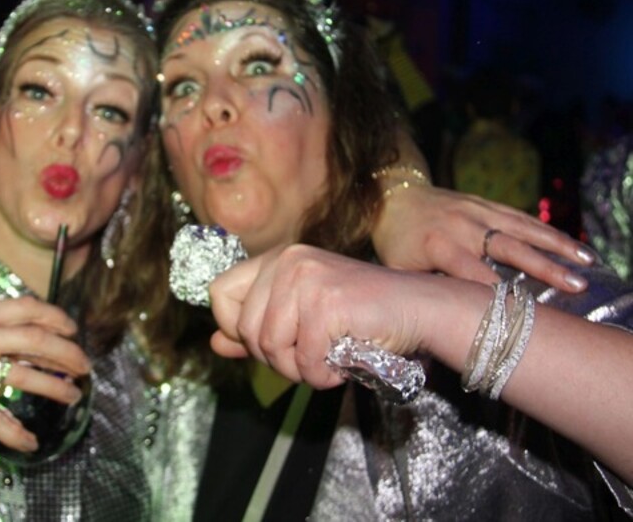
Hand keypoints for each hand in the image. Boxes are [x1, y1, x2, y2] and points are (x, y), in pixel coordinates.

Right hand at [0, 297, 90, 451]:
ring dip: (54, 388)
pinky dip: (15, 433)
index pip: (27, 308)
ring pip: (23, 376)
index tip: (72, 328)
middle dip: (67, 354)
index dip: (55, 317)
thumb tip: (17, 328)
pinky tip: (30, 442)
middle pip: (36, 340)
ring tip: (73, 396)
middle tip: (84, 367)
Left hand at [208, 245, 430, 388]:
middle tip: (308, 358)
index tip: (265, 342)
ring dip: (300, 370)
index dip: (235, 327)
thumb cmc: (362, 317)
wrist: (420, 310)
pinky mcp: (326, 304)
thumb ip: (256, 329)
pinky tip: (343, 363)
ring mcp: (306, 279)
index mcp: (277, 259)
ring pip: (271, 347)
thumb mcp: (302, 319)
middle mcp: (287, 261)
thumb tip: (215, 343)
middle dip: (275, 358)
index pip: (220, 292)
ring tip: (327, 360)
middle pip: (245, 328)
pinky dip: (323, 375)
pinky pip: (304, 360)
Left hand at [372, 185, 594, 291]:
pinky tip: (569, 243)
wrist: (393, 196)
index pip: (475, 274)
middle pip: (508, 249)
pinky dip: (545, 230)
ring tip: (586, 261)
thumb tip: (429, 340)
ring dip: (556, 245)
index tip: (525, 311)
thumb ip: (419, 296)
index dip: (500, 292)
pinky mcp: (484, 203)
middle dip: (543, 267)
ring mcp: (476, 211)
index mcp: (439, 247)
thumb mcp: (398, 270)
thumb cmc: (396, 242)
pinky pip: (519, 216)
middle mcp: (462, 227)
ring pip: (522, 228)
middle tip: (574, 285)